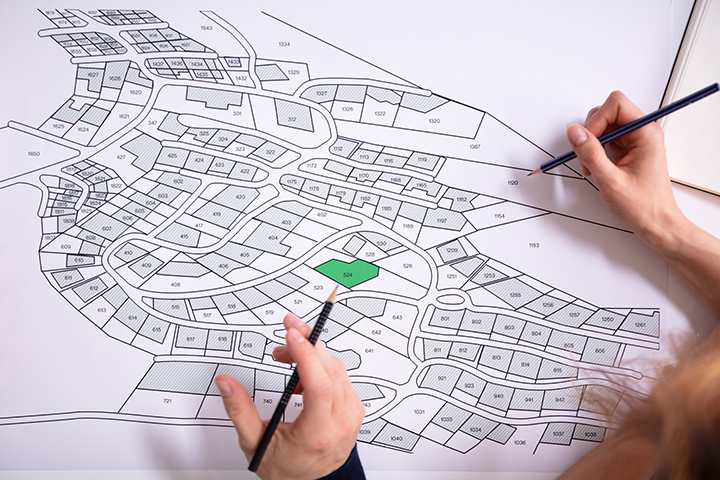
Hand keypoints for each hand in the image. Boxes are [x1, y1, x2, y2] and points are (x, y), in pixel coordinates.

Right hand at [215, 313, 364, 479]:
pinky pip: (341, 377)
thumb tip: (227, 384)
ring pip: (338, 370)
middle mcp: (341, 424)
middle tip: (286, 332)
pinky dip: (322, 366)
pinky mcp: (354, 410)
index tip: (292, 334)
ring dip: (312, 354)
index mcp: (317, 434)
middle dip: (307, 344)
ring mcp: (352, 416)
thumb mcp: (255, 443)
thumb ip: (239, 411)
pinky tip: (303, 373)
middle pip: (330, 371)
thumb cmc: (285, 468)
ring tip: (286, 356)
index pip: (320, 386)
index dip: (307, 355)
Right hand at [566, 91, 686, 250]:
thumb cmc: (643, 206)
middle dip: (591, 132)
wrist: (656, 224)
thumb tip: (574, 131)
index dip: (597, 120)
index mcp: (646, 133)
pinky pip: (604, 140)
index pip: (616, 105)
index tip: (587, 140)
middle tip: (587, 155)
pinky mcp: (627, 150)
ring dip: (590, 144)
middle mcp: (642, 132)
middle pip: (607, 113)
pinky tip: (595, 169)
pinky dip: (594, 153)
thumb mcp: (611, 180)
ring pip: (603, 127)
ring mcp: (634, 141)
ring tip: (591, 166)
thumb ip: (590, 153)